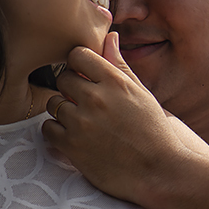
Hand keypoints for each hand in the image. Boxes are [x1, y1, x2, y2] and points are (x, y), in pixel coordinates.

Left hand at [42, 32, 208, 202]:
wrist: (159, 172)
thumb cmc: (154, 132)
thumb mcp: (142, 94)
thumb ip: (120, 65)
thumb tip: (109, 36)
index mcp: (115, 82)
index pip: (78, 55)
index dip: (79, 65)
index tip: (86, 77)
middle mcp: (96, 98)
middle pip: (62, 79)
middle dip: (71, 89)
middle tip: (86, 104)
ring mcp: (81, 122)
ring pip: (54, 103)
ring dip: (64, 111)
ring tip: (84, 123)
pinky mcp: (71, 146)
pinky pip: (48, 128)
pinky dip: (58, 131)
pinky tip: (75, 136)